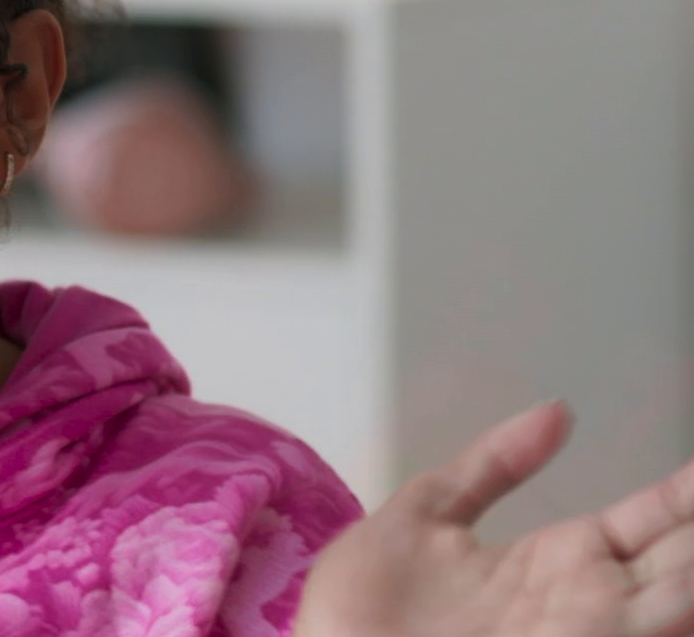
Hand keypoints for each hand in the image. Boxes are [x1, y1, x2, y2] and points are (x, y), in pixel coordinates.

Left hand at [292, 400, 693, 636]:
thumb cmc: (364, 603)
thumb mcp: (424, 515)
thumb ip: (489, 466)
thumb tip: (559, 410)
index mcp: (558, 561)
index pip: (650, 522)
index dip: (688, 494)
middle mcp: (586, 604)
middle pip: (680, 563)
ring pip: (675, 605)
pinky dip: (671, 617)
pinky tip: (684, 595)